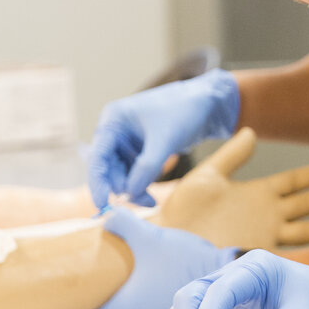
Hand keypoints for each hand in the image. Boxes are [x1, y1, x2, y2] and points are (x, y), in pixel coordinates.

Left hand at [86, 209, 237, 308]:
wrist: (221, 274)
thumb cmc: (181, 259)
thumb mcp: (148, 235)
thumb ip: (121, 223)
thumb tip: (104, 213)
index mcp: (125, 307)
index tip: (94, 296)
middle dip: (116, 301)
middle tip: (120, 279)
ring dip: (138, 303)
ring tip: (145, 278)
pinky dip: (155, 305)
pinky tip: (163, 285)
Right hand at [88, 69, 240, 209]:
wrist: (210, 104)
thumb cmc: (185, 111)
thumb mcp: (165, 140)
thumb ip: (147, 167)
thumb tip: (129, 193)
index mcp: (114, 120)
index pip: (98, 155)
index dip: (98, 181)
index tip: (102, 204)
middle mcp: (117, 131)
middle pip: (108, 168)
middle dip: (122, 187)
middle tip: (140, 202)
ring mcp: (129, 141)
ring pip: (122, 174)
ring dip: (132, 190)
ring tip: (150, 201)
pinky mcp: (142, 150)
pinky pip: (135, 173)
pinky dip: (141, 185)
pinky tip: (150, 197)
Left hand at [154, 128, 308, 252]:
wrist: (162, 243)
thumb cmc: (178, 212)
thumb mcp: (207, 176)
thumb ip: (231, 155)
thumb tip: (252, 131)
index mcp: (257, 195)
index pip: (297, 181)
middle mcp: (267, 216)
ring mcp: (265, 238)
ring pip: (308, 229)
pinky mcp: (257, 257)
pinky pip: (289, 254)